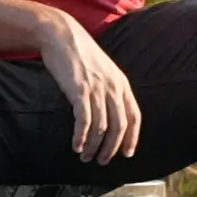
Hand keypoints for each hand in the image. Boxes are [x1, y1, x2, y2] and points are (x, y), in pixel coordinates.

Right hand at [37, 12, 142, 163]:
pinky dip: (81, 136)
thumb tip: (109, 113)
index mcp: (122, 84)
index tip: (127, 154)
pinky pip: (84, 120)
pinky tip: (76, 145)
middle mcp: (113, 87)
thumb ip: (109, 90)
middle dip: (111, 148)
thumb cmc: (80, 54)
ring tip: (85, 156)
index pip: (134, 117)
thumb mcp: (103, 71)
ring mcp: (97, 89)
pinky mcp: (79, 90)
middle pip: (119, 127)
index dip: (132, 138)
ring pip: (101, 127)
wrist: (61, 35)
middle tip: (101, 161)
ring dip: (93, 146)